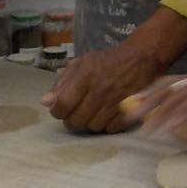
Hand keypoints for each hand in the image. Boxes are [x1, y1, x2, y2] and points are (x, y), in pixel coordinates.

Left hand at [42, 40, 167, 134]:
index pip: (62, 105)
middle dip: (72, 120)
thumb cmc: (107, 61)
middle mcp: (100, 90)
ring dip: (90, 123)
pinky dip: (106, 125)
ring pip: (93, 127)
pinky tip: (106, 116)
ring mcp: (116, 101)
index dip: (57, 111)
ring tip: (92, 114)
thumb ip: (62, 83)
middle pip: (76, 120)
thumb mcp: (81, 64)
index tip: (61, 109)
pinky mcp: (130, 110)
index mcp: (85, 76)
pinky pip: (111, 129)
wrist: (141, 58)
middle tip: (77, 113)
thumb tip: (45, 103)